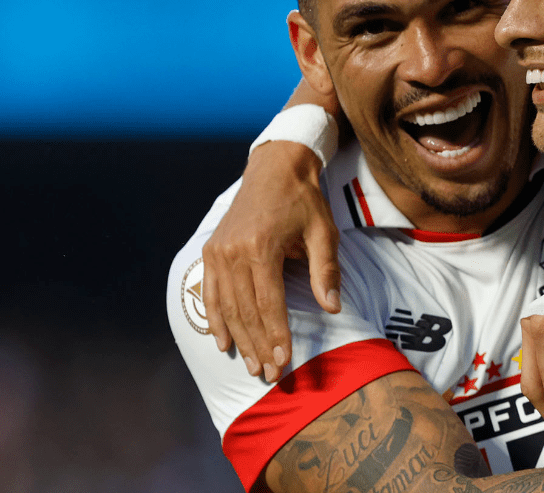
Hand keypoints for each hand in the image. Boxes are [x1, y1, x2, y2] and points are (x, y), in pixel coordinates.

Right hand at [202, 140, 339, 382]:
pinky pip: (211, 293)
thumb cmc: (304, 201)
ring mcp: (218, 251)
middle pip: (245, 311)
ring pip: (226, 306)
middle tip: (270, 375)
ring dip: (239, 339)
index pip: (268, 303)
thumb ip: (326, 271)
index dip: (276, 334)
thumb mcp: (324, 231)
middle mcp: (234, 251)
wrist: (274, 168)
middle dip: (259, 345)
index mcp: (262, 247)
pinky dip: (216, 320)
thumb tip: (333, 308)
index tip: (284, 361)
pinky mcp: (211, 250)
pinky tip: (224, 342)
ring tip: (252, 365)